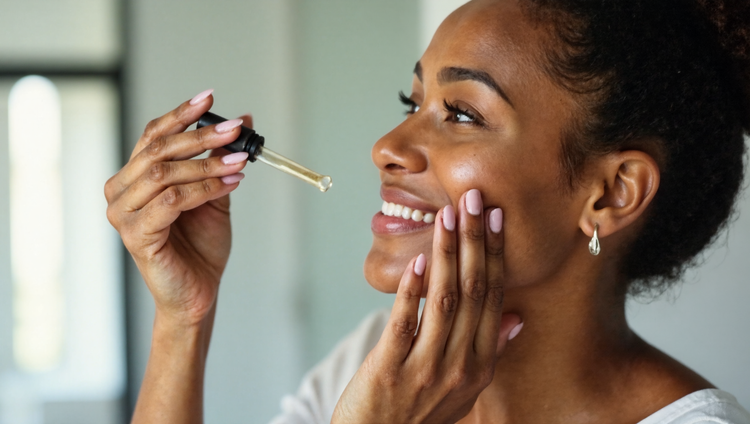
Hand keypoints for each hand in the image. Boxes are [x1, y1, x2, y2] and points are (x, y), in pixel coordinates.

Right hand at [105, 90, 249, 324]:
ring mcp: (124, 214)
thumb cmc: (200, 246)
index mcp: (134, 177)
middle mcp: (121, 191)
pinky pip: (172, 201)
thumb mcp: (213, 194)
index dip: (180, 115)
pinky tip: (230, 185)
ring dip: (208, 164)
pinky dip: (204, 189)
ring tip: (240, 162)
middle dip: (202, 136)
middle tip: (235, 129)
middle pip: (159, 150)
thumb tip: (242, 120)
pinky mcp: (136, 235)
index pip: (153, 135)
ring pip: (166, 174)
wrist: (198, 292)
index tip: (208, 97)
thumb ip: (220, 159)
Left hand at [332, 189, 521, 423]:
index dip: (495, 255)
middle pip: (473, 291)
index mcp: (480, 365)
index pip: (493, 297)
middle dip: (475, 241)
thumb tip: (515, 318)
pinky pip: (404, 322)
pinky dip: (412, 290)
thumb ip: (491, 352)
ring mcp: (425, 368)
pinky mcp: (389, 369)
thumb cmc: (421, 414)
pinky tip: (418, 261)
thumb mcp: (466, 390)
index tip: (497, 219)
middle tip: (475, 200)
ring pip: (443, 300)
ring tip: (449, 217)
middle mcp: (459, 365)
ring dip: (447, 254)